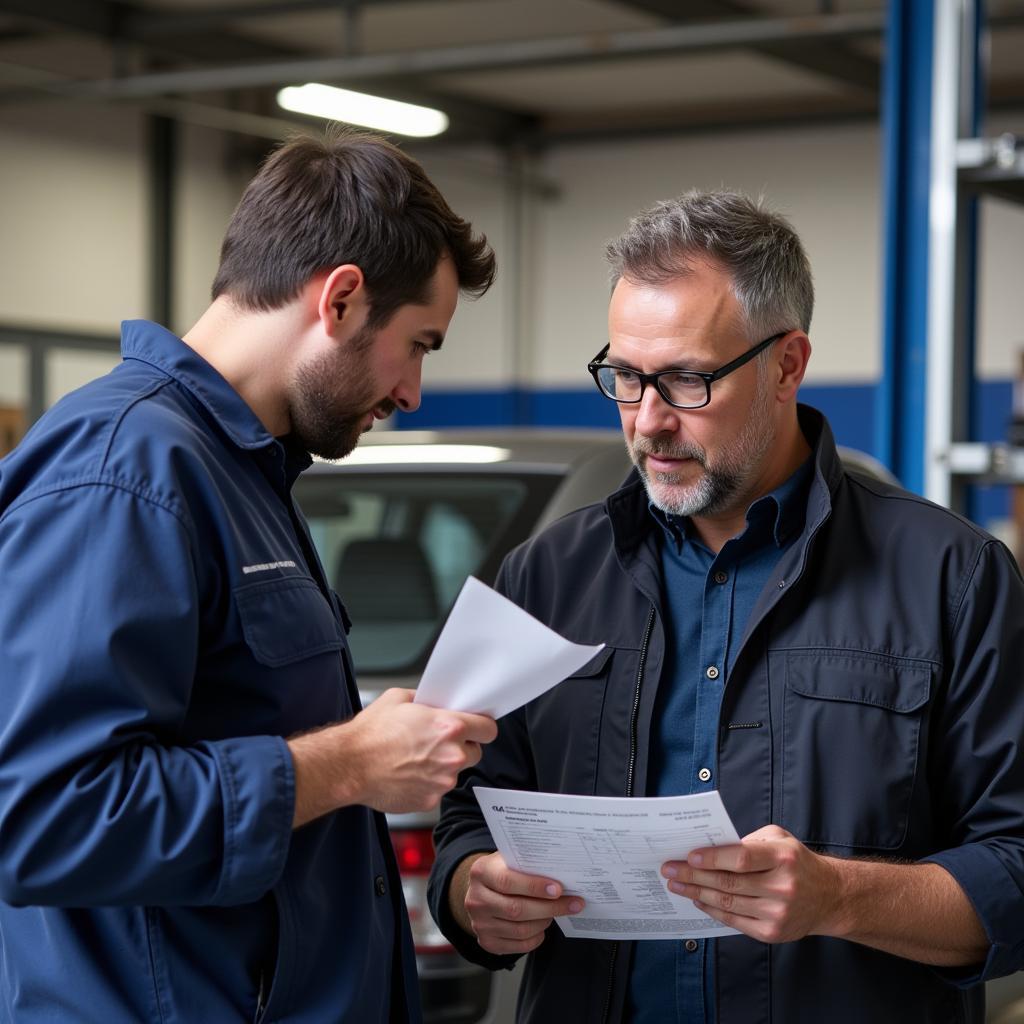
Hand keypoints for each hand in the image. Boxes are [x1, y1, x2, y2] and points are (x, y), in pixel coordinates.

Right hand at [289, 688, 496, 823]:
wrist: (348, 765)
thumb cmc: (370, 734)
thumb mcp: (399, 699)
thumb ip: (426, 700)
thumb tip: (435, 702)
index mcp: (449, 727)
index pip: (488, 728)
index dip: (482, 727)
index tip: (477, 729)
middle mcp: (451, 755)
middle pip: (476, 752)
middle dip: (462, 747)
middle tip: (438, 743)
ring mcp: (442, 780)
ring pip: (455, 772)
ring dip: (443, 766)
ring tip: (416, 759)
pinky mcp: (430, 800)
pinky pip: (437, 789)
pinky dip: (427, 783)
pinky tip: (408, 774)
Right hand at [455, 851, 584, 954]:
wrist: (482, 891)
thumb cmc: (503, 872)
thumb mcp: (509, 860)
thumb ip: (528, 864)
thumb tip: (561, 871)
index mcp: (481, 872)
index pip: (508, 881)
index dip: (534, 887)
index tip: (558, 889)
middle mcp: (476, 899)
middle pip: (516, 909)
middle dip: (549, 907)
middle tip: (573, 904)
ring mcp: (479, 924)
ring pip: (520, 930)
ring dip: (544, 922)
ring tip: (555, 912)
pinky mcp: (487, 942)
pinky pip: (519, 945)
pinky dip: (536, 937)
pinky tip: (542, 926)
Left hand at [660, 824, 842, 942]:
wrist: (830, 896)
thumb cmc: (797, 862)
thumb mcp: (778, 839)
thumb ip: (747, 841)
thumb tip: (709, 847)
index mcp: (783, 858)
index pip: (740, 858)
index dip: (712, 858)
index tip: (689, 855)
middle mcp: (782, 887)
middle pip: (728, 883)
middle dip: (693, 875)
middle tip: (669, 869)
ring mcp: (777, 913)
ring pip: (727, 902)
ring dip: (696, 892)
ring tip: (676, 884)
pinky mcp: (772, 932)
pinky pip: (733, 920)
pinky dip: (712, 910)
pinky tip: (697, 899)